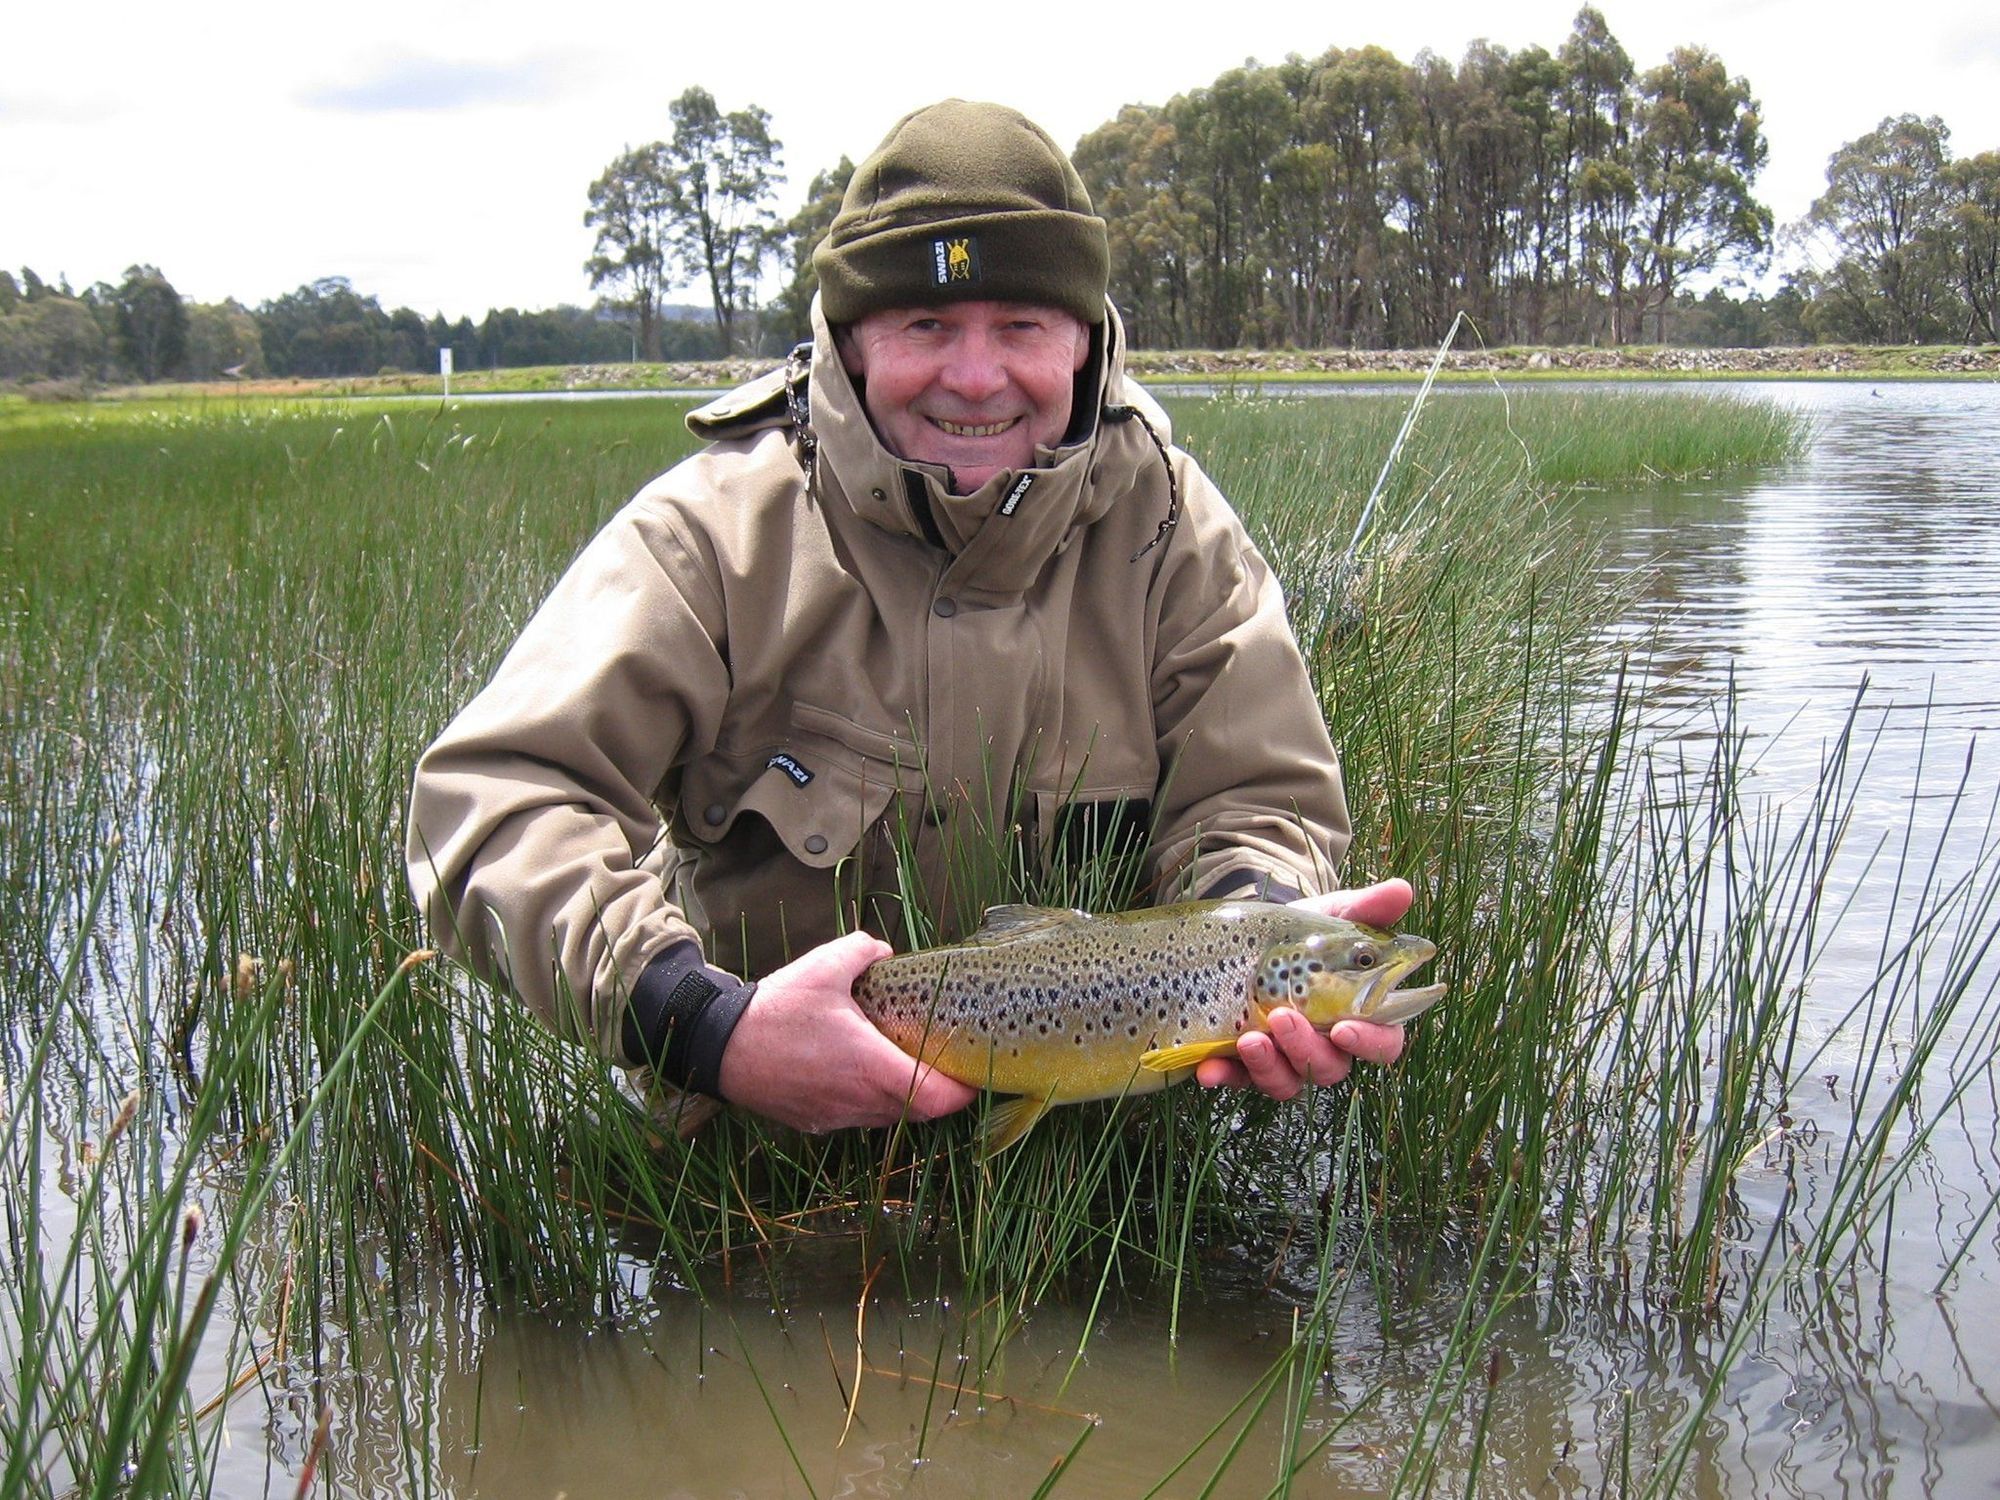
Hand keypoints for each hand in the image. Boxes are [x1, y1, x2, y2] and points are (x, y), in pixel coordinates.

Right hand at [716, 931, 977, 1132]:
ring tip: (900, 1060)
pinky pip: (857, 1116)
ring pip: (888, 1116)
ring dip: (901, 1094)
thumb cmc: (776, 1009)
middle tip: (941, 1058)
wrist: (720, 1046)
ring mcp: (836, 1116)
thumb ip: (866, 950)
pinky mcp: (816, 1122)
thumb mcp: (824, 965)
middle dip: (936, 1089)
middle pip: (918, 1110)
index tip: (972, 1070)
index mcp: (870, 1066)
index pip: (936, 1099)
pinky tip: (858, 1070)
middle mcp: (858, 1101)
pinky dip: (869, 1099)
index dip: (963, 1090)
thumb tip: (887, 952)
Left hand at [1194, 878, 1414, 1098]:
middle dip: (1307, 1047)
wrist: (1245, 937)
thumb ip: (1367, 907)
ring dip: (1269, 1065)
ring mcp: (1285, 1059)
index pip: (1383, 1042)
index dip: (1370, 1042)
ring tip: (1249, 1038)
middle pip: (1331, 1067)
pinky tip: (1208, 1069)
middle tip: (1283, 1016)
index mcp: (1359, 1014)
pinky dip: (1225, 1076)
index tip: (1345, 1027)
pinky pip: (1238, 1081)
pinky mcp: (1246, 1065)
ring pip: (1287, 1081)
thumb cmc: (1300, 934)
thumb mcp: (1328, 917)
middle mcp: (1326, 1045)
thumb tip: (1402, 890)